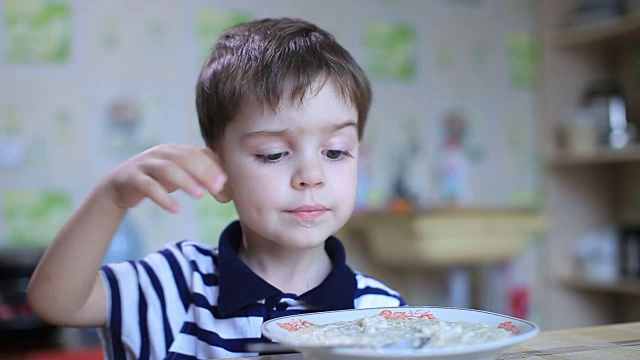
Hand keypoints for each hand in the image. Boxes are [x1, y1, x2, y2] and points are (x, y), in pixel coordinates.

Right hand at [103, 144, 226, 212]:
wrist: (120, 185)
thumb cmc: (158, 180)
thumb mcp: (182, 177)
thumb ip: (204, 181)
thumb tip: (228, 196)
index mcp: (176, 151)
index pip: (198, 153)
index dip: (212, 166)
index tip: (225, 182)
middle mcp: (161, 153)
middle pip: (185, 158)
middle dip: (203, 172)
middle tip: (217, 188)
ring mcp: (145, 164)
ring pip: (167, 169)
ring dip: (185, 181)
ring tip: (200, 195)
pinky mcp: (132, 179)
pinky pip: (148, 186)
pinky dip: (162, 197)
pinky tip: (175, 209)